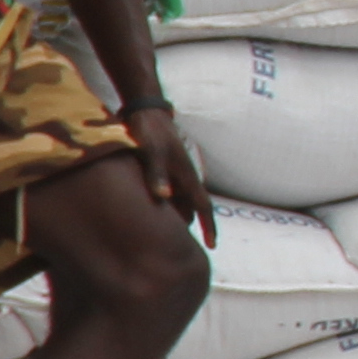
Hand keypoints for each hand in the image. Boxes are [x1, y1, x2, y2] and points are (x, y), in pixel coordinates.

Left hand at [126, 103, 217, 248]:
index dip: (209, 227)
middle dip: (185, 227)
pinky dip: (161, 205)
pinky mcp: (163, 170)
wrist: (145, 111)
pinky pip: (166, 194)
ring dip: (170, 216)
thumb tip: (162, 198)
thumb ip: (156, 173)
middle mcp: (184, 178)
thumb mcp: (151, 151)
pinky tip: (146, 210)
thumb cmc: (150, 132)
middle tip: (173, 247)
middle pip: (190, 209)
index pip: (203, 207)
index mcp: (186, 176)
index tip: (212, 246)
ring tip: (155, 233)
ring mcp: (175, 174)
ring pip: (177, 202)